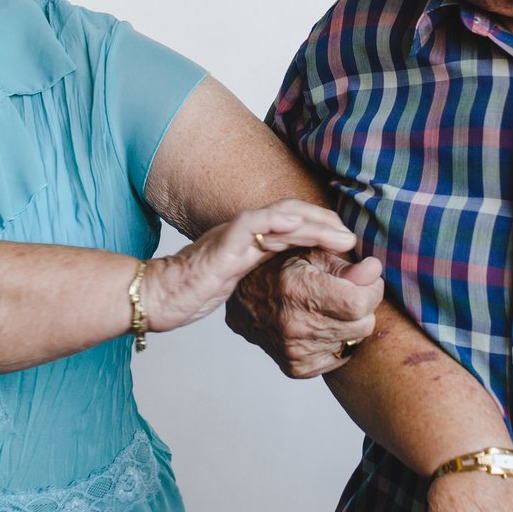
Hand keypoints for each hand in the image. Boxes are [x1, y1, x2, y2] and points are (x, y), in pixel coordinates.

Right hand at [143, 200, 357, 332]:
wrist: (160, 295)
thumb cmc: (196, 291)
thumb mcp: (239, 282)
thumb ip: (264, 277)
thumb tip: (300, 289)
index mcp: (253, 240)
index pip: (294, 225)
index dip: (322, 229)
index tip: (346, 242)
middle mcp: (246, 232)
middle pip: (293, 216)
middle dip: (325, 223)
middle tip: (351, 238)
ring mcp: (234, 237)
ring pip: (279, 217)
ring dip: (313, 224)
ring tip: (339, 235)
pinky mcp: (220, 247)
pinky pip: (249, 226)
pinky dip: (273, 220)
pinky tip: (294, 224)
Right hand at [225, 247, 382, 377]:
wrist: (242, 297)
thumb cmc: (279, 267)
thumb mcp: (309, 252)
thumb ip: (345, 264)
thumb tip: (374, 270)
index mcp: (297, 290)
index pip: (360, 302)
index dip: (371, 288)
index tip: (366, 278)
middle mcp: (295, 325)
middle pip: (362, 323)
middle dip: (362, 305)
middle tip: (345, 291)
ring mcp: (295, 351)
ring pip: (354, 340)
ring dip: (350, 323)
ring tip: (329, 307)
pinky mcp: (297, 368)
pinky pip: (340, 356)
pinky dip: (337, 340)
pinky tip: (320, 324)